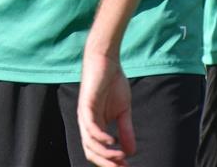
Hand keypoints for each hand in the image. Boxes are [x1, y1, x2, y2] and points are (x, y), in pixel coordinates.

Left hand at [78, 51, 134, 166]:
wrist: (106, 60)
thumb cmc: (113, 82)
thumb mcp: (124, 110)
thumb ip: (125, 130)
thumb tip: (131, 152)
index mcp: (95, 126)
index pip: (100, 151)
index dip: (111, 162)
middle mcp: (87, 124)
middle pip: (92, 152)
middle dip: (107, 163)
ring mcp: (85, 115)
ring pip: (90, 143)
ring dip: (105, 153)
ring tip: (120, 157)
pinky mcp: (85, 105)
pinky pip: (90, 126)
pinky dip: (100, 137)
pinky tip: (112, 141)